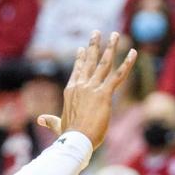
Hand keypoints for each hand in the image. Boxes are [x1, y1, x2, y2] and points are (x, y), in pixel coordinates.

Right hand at [37, 31, 136, 149]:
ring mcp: (92, 88)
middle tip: (97, 33)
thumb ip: (51, 120)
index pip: (77, 71)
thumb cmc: (68, 136)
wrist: (75, 141)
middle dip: (94, 45)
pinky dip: (127, 63)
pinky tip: (133, 52)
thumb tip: (40, 120)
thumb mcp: (58, 125)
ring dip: (111, 47)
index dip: (80, 59)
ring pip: (104, 63)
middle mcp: (81, 86)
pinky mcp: (104, 95)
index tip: (82, 49)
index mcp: (71, 91)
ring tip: (115, 34)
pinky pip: (118, 76)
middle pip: (89, 61)